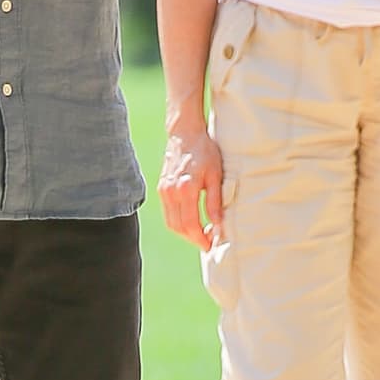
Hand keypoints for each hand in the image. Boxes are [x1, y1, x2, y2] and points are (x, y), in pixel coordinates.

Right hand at [158, 126, 223, 250]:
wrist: (185, 133)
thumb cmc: (205, 151)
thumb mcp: (216, 175)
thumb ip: (215, 201)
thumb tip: (218, 224)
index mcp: (186, 189)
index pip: (190, 224)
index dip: (200, 238)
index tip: (210, 245)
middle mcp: (171, 192)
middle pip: (178, 227)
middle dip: (192, 238)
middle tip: (207, 242)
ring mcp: (163, 190)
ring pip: (170, 222)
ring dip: (184, 232)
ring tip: (200, 233)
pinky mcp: (161, 187)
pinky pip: (168, 212)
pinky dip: (178, 221)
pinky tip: (191, 220)